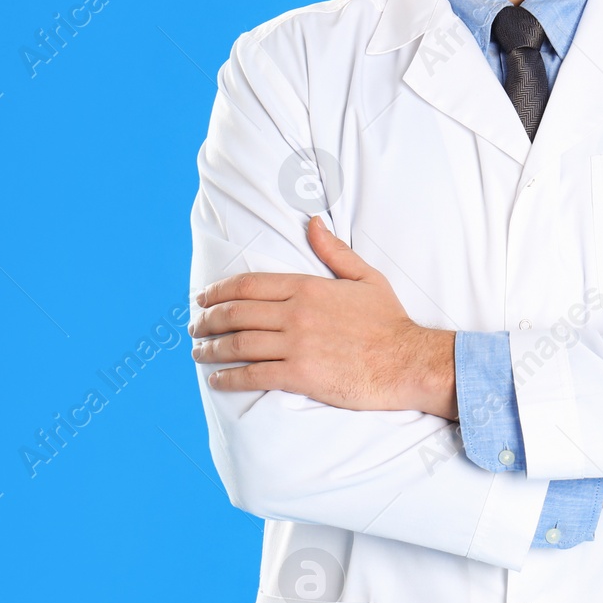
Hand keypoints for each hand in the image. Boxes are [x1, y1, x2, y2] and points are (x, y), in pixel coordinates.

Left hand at [190, 216, 456, 418]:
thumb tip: (313, 223)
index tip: (203, 298)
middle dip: (208, 320)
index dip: (219, 291)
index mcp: (308, 287)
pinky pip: (254, 375)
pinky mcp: (300, 376)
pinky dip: (229, 377)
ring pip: (239, 344)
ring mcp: (296, 345)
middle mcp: (296, 313)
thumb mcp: (365, 277)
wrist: (406, 360)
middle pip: (236, 313)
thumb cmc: (388, 320)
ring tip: (199, 352)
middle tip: (195, 327)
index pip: (249, 285)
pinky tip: (217, 379)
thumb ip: (334, 251)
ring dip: (212, 349)